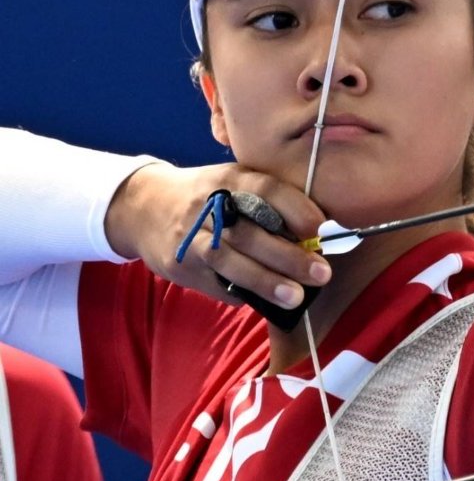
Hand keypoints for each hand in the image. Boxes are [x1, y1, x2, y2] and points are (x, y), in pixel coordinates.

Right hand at [104, 162, 331, 307]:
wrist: (144, 206)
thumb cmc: (208, 196)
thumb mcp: (235, 182)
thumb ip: (270, 202)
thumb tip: (316, 236)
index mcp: (230, 178)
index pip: (266, 189)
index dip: (296, 208)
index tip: (321, 229)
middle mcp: (208, 205)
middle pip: (249, 232)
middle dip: (288, 256)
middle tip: (322, 273)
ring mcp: (190, 237)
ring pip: (228, 262)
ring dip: (265, 281)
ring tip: (296, 297)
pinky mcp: (179, 264)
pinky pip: (213, 282)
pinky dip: (241, 293)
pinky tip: (264, 301)